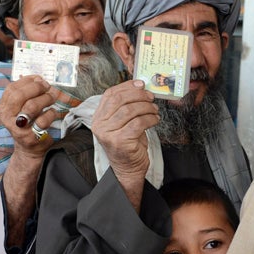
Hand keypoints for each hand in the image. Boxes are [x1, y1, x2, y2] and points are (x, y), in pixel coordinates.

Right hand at [0, 75, 59, 157]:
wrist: (30, 150)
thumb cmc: (29, 124)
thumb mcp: (23, 108)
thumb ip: (27, 94)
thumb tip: (39, 78)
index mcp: (4, 108)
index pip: (12, 88)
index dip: (27, 81)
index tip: (39, 78)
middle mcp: (7, 118)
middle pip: (19, 96)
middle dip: (36, 88)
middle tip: (48, 87)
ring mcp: (18, 128)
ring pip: (32, 106)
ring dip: (46, 98)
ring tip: (53, 97)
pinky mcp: (31, 137)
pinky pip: (43, 120)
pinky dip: (51, 113)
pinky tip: (52, 112)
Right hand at [91, 80, 159, 208]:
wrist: (128, 168)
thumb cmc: (128, 143)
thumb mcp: (123, 123)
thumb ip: (126, 106)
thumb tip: (141, 87)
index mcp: (98, 117)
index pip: (110, 94)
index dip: (127, 86)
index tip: (141, 84)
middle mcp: (100, 125)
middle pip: (120, 100)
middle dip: (138, 95)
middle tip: (151, 97)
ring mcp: (108, 134)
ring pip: (130, 110)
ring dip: (147, 107)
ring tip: (155, 110)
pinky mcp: (120, 142)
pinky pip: (138, 123)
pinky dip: (150, 119)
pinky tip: (155, 120)